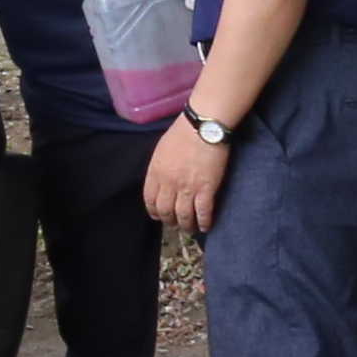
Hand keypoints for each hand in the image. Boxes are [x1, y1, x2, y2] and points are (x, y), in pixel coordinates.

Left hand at [143, 118, 226, 232]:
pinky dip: (204, 222)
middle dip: (169, 220)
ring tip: (189, 229)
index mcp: (155, 173)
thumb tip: (161, 179)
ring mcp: (187, 188)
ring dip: (186, 225)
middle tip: (174, 223)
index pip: (150, 199)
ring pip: (184, 215)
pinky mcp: (206, 189)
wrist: (203, 128)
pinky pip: (203, 212)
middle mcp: (169, 184)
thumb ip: (159, 167)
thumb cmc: (182, 133)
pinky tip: (204, 227)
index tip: (158, 216)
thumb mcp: (161, 150)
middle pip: (165, 210)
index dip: (153, 211)